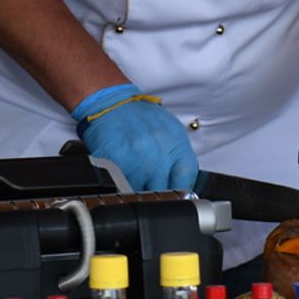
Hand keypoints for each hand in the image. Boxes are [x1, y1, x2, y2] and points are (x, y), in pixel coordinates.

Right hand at [71, 83, 198, 192]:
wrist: (113, 102)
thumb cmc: (142, 117)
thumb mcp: (171, 132)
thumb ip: (178, 158)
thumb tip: (183, 184)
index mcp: (176, 146)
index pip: (186, 183)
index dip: (179, 194)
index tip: (173, 195)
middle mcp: (159, 153)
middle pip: (163, 192)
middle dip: (158, 196)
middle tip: (151, 188)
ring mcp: (137, 158)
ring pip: (141, 193)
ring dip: (138, 192)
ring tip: (135, 180)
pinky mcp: (116, 162)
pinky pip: (121, 186)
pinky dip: (120, 186)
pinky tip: (122, 175)